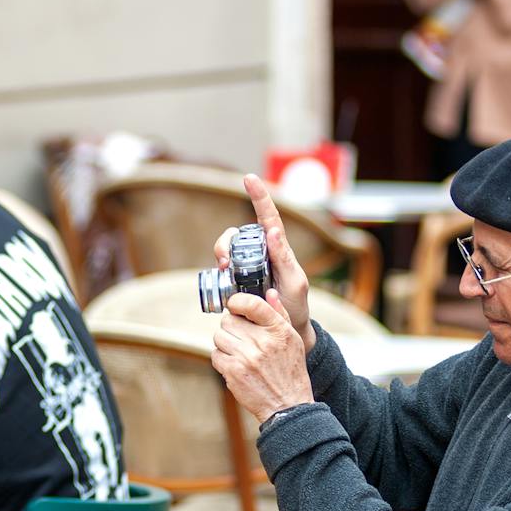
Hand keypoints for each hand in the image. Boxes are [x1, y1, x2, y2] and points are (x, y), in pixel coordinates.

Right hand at [211, 174, 315, 350]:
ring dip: (219, 254)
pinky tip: (221, 282)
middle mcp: (259, 254)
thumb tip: (273, 232)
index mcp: (277, 249)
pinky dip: (215, 273)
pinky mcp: (233, 283)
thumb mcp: (295, 283)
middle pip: (236, 234)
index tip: (249, 177)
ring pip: (224, 250)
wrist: (283, 333)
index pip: (267, 217)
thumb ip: (285, 259)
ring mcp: (244, 268)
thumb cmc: (295, 307)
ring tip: (224, 271)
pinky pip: (218, 270)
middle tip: (224, 260)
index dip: (259, 196)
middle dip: (226, 240)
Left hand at [211, 290, 313, 423]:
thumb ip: (280, 314)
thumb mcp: (293, 339)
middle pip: (228, 320)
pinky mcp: (233, 372)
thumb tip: (269, 293)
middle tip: (241, 337)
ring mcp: (246, 357)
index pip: (251, 303)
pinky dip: (222, 359)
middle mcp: (262, 341)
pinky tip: (235, 365)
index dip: (237, 301)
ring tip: (239, 352)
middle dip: (231, 327)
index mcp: (278, 330)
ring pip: (219, 336)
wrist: (288, 405)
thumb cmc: (290, 371)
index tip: (235, 305)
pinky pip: (216, 355)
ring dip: (225, 343)